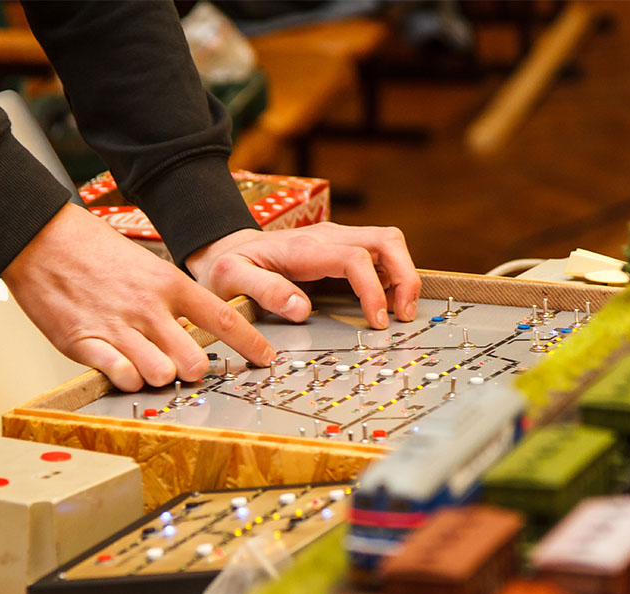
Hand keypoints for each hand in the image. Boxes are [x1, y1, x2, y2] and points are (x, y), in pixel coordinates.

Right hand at [2, 204, 273, 391]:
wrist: (41, 239)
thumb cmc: (92, 252)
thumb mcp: (145, 266)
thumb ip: (171, 300)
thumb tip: (196, 329)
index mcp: (168, 284)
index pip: (223, 318)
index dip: (250, 344)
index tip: (266, 358)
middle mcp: (148, 308)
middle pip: (194, 362)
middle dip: (194, 372)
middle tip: (183, 367)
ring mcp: (118, 327)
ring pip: (161, 374)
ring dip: (158, 377)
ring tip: (146, 364)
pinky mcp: (85, 344)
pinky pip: (121, 377)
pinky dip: (127, 379)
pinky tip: (121, 367)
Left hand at [185, 222, 420, 328]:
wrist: (224, 250)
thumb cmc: (228, 268)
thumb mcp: (231, 280)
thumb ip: (264, 291)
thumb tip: (302, 309)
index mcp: (304, 247)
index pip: (356, 258)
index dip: (374, 290)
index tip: (377, 321)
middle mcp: (326, 236)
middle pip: (386, 240)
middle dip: (405, 276)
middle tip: (405, 315)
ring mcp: (336, 239)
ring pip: (389, 242)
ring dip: (404, 275)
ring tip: (401, 312)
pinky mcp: (341, 248)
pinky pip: (379, 253)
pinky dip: (392, 275)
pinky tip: (388, 302)